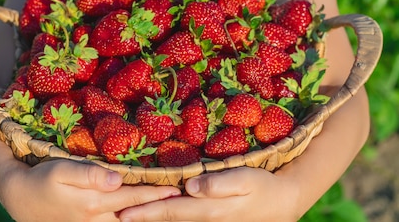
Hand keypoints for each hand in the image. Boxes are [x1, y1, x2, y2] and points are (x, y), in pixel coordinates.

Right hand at [0, 159, 181, 221]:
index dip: (157, 192)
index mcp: (94, 203)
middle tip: (184, 202)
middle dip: (159, 209)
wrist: (20, 197)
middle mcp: (98, 220)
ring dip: (148, 216)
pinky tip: (143, 214)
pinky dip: (131, 220)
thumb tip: (117, 179)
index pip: (134, 196)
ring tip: (171, 210)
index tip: (179, 187)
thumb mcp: (61, 171)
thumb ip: (89, 175)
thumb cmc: (42, 179)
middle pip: (136, 215)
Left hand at [117, 167, 298, 221]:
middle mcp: (204, 218)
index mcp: (208, 208)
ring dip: (152, 218)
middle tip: (116, 217)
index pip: (170, 210)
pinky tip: (157, 214)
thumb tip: (191, 186)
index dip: (146, 212)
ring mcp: (208, 221)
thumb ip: (219, 183)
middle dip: (142, 218)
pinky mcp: (212, 218)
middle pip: (167, 218)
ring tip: (129, 216)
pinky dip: (168, 216)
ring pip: (174, 221)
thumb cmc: (263, 186)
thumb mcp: (245, 180)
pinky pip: (184, 219)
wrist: (282, 202)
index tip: (124, 214)